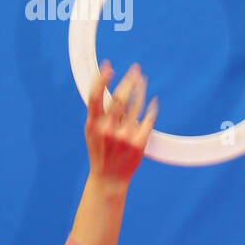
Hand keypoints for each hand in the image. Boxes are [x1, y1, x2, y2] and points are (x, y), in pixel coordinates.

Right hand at [85, 61, 158, 186]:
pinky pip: (148, 120)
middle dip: (129, 80)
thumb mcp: (91, 132)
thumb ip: (96, 113)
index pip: (95, 96)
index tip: (109, 65)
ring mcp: (124, 137)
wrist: (108, 180)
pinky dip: (151, 108)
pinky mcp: (138, 144)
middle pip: (119, 97)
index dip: (101, 79)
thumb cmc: (100, 152)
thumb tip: (101, 87)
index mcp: (93, 125)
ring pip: (136, 105)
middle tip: (136, 69)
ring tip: (143, 80)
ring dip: (141, 89)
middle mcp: (108, 129)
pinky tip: (153, 101)